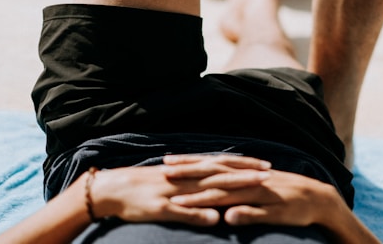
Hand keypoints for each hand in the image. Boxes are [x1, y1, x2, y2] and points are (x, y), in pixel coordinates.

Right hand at [92, 154, 271, 225]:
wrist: (113, 189)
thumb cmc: (143, 188)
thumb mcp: (172, 185)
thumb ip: (194, 190)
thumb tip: (215, 196)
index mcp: (189, 172)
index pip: (221, 165)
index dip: (244, 165)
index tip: (265, 165)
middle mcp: (186, 178)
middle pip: (221, 172)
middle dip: (246, 171)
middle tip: (269, 170)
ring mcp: (176, 192)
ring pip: (208, 188)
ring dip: (233, 186)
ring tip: (255, 185)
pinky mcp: (163, 207)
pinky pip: (183, 210)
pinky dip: (199, 213)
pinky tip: (217, 217)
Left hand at [169, 169, 339, 226]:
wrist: (318, 199)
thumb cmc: (283, 196)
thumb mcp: (255, 189)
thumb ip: (236, 189)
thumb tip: (214, 191)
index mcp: (243, 173)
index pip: (211, 165)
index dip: (189, 163)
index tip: (167, 162)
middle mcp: (248, 179)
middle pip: (214, 174)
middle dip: (189, 173)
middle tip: (164, 172)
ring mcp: (260, 193)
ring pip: (229, 194)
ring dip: (204, 198)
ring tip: (181, 201)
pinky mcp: (274, 209)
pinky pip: (255, 212)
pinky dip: (242, 214)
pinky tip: (226, 219)